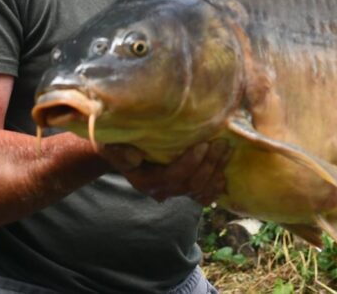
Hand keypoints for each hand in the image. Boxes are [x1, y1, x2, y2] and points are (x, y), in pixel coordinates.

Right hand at [103, 139, 231, 204]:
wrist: (120, 148)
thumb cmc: (115, 141)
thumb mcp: (110, 144)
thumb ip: (119, 152)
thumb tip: (135, 158)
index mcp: (145, 182)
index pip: (172, 177)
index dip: (189, 163)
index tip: (202, 144)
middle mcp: (161, 191)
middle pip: (190, 184)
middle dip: (209, 165)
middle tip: (221, 144)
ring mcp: (173, 191)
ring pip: (200, 190)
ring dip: (216, 172)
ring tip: (227, 152)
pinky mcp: (183, 187)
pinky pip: (203, 195)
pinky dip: (215, 187)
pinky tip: (225, 173)